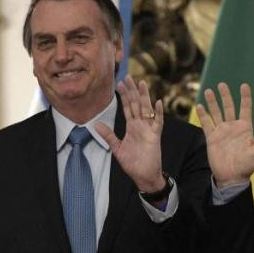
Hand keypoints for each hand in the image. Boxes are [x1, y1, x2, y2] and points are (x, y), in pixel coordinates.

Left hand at [94, 74, 165, 192]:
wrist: (144, 176)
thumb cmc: (133, 163)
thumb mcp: (117, 148)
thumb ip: (108, 136)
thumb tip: (95, 124)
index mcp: (132, 127)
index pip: (127, 107)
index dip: (124, 95)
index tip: (119, 83)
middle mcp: (141, 125)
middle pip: (136, 104)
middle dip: (132, 91)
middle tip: (128, 76)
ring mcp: (149, 129)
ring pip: (146, 109)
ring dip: (144, 96)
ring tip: (142, 83)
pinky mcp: (155, 136)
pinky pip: (158, 122)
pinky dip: (158, 113)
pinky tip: (157, 102)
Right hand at [194, 82, 253, 187]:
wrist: (231, 178)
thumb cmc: (247, 166)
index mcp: (246, 128)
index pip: (245, 108)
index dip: (245, 97)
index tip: (244, 85)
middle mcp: (233, 127)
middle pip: (229, 107)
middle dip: (225, 96)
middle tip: (222, 84)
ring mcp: (222, 132)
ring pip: (217, 113)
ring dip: (213, 102)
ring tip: (208, 91)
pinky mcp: (212, 138)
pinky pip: (207, 124)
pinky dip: (203, 115)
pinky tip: (200, 106)